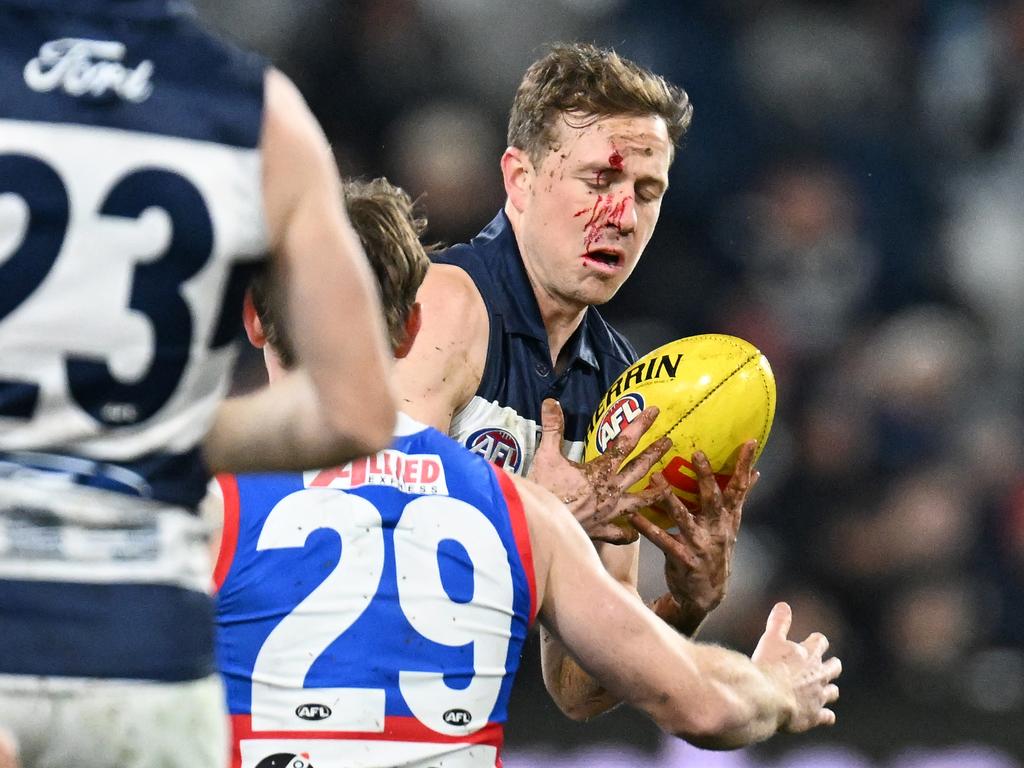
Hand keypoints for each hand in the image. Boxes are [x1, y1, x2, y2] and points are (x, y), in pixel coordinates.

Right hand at [528, 398, 671, 543]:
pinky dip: (628, 533)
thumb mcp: (546, 456)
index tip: (654, 412)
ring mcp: (609, 513)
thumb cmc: (544, 491)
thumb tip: (551, 401)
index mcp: (600, 471)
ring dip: (653, 494)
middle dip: (654, 453)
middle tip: (668, 442)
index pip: (625, 443)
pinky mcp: (601, 531)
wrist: (541, 526)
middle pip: (638, 469)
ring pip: (638, 503)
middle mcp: (611, 491)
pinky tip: (635, 533)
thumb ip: (552, 428)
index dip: (640, 425)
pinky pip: (620, 534)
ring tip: (666, 488)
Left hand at [630, 441, 757, 627]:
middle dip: (705, 476)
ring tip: (656, 476)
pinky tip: (633, 515)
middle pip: (713, 499)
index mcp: (728, 518)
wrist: (706, 594)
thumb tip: (756, 472)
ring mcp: (700, 545)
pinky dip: (647, 527)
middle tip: (697, 452)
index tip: (749, 441)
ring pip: (683, 517)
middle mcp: (717, 530)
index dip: (744, 465)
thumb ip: (739, 498)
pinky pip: (662, 540)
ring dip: (668, 496)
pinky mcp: (681, 558)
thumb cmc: (716, 550)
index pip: (739, 488)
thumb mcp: (731, 526)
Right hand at [752, 602, 841, 731]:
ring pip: (833, 691)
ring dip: (830, 689)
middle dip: (832, 665)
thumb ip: (779, 622)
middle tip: (829, 664)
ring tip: (827, 689)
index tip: (814, 640)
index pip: (821, 642)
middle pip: (834, 666)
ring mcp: (819, 696)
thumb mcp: (771, 639)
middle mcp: (819, 674)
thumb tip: (784, 605)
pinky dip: (826, 715)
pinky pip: (827, 716)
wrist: (768, 698)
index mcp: (809, 654)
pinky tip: (823, 716)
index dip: (817, 641)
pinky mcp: (815, 715)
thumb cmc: (769, 666)